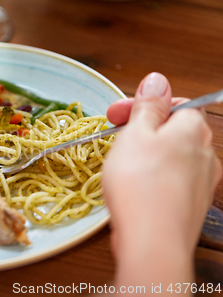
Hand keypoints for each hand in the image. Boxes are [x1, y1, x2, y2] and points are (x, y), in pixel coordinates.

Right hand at [102, 72, 221, 285]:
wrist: (152, 241)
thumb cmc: (140, 181)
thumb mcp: (136, 133)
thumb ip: (147, 105)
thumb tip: (157, 79)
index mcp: (193, 128)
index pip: (174, 103)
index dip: (142, 104)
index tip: (114, 113)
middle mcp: (205, 153)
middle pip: (172, 130)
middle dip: (142, 129)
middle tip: (114, 137)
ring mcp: (201, 182)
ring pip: (170, 156)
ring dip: (145, 153)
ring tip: (120, 165)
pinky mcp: (191, 205)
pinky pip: (170, 181)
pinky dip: (151, 177)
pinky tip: (133, 188)